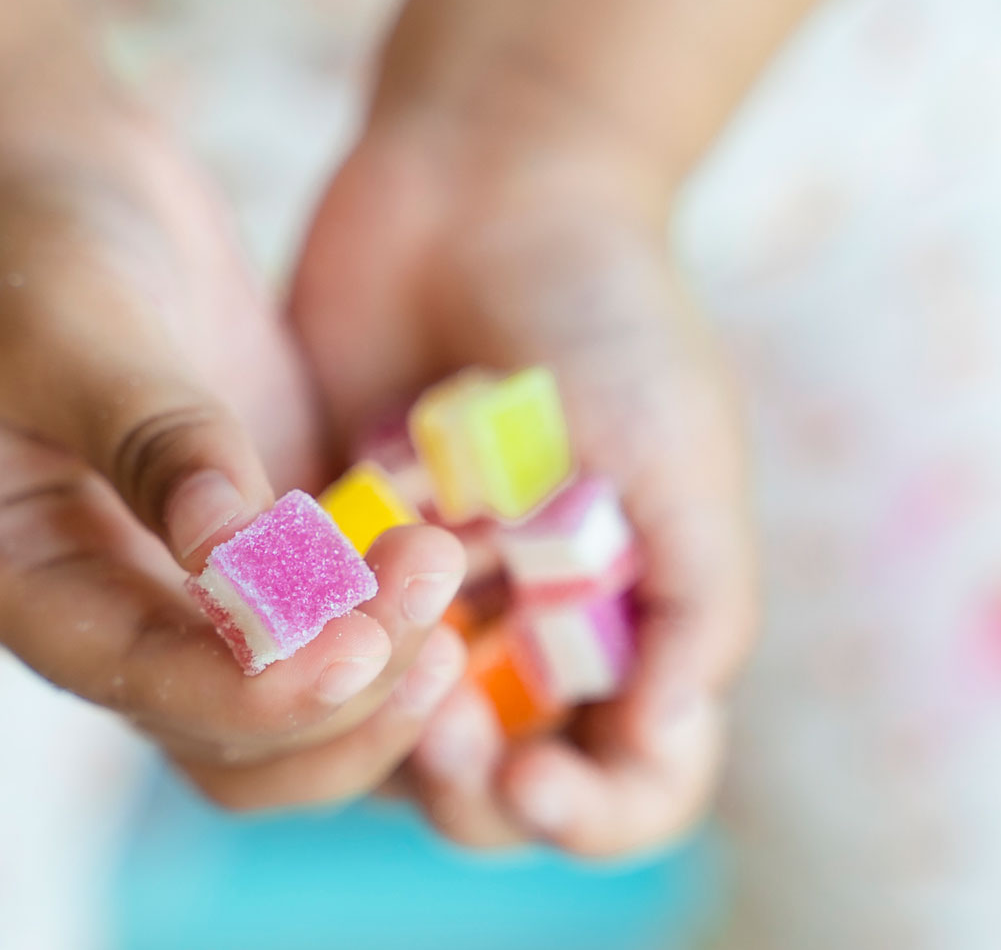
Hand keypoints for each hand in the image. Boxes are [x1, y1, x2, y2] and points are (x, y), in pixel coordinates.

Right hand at [0, 86, 466, 808]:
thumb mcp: (74, 324)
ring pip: (282, 705)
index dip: (254, 686)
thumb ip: (159, 442)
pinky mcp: (249, 543)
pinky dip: (382, 618)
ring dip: (372, 674)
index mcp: (1, 578)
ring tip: (448, 578)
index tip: (364, 639)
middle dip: (335, 694)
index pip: (136, 682)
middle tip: (433, 597)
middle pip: (220, 735)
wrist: (44, 166)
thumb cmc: (25, 232)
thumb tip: (244, 564)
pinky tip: (445, 563)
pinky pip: (324, 625)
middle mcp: (86, 609)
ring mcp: (172, 584)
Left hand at [291, 122, 754, 855]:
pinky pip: (307, 646)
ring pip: (390, 737)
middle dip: (478, 790)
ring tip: (368, 664)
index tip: (541, 779)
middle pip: (506, 787)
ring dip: (380, 733)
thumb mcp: (683, 454)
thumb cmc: (608, 315)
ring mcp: (425, 601)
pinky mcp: (329, 557)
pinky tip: (300, 609)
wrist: (483, 186)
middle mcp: (530, 634)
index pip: (638, 780)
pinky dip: (306, 649)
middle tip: (449, 736)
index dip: (598, 812)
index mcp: (637, 626)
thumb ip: (699, 604)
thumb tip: (667, 744)